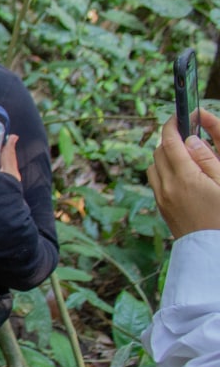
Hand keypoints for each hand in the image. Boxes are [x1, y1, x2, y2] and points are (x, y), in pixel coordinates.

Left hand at [148, 108, 219, 236]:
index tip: (179, 116)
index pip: (169, 141)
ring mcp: (161, 198)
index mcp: (185, 177)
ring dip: (165, 156)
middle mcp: (167, 186)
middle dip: (170, 139)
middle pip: (158, 151)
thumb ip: (208, 160)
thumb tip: (190, 140)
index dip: (172, 125)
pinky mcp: (161, 208)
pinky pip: (155, 181)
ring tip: (186, 157)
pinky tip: (181, 176)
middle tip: (188, 136)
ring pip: (153, 166)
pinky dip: (163, 172)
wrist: (212, 250)